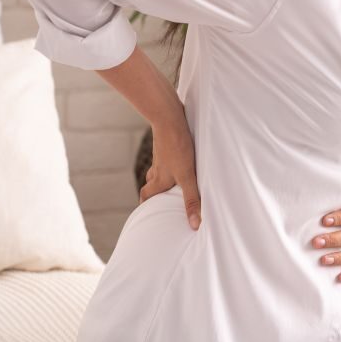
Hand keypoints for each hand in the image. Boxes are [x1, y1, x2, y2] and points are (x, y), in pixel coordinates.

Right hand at [138, 113, 201, 230]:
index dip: (146, 205)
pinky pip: (167, 156)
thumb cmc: (178, 147)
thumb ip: (192, 200)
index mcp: (159, 180)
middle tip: (161, 198)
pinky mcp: (168, 143)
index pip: (146, 196)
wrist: (169, 117)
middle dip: (154, 192)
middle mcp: (158, 168)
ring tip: (174, 181)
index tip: (147, 212)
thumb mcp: (188, 176)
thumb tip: (194, 224)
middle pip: (151, 183)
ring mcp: (162, 155)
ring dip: (163, 176)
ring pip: (158, 169)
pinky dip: (171, 162)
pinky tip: (182, 158)